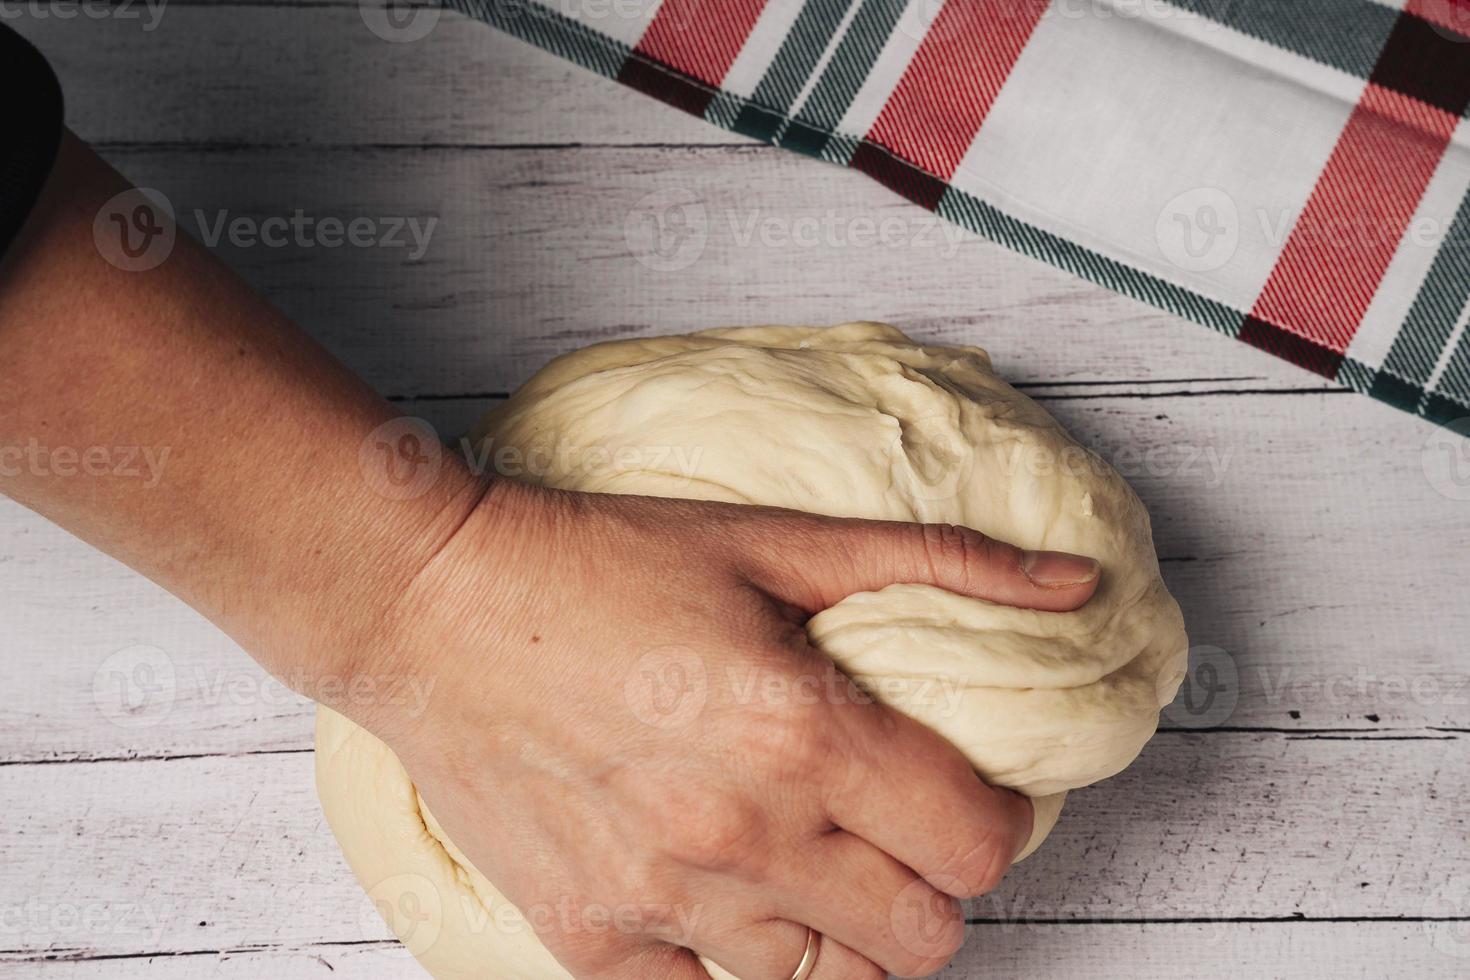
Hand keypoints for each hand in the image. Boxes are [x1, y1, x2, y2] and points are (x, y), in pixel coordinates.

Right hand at [362, 479, 1100, 979]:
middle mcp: (743, 831)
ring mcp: (663, 900)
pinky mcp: (590, 939)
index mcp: (803, 729)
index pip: (976, 845)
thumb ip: (939, 563)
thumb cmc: (603, 561)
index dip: (993, 820)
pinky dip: (734, 969)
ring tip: (815, 862)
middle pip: (924, 938)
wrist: (434, 606)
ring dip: (846, 932)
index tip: (964, 790)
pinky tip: (725, 901)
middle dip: (934, 888)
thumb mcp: (775, 538)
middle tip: (897, 830)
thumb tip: (1077, 583)